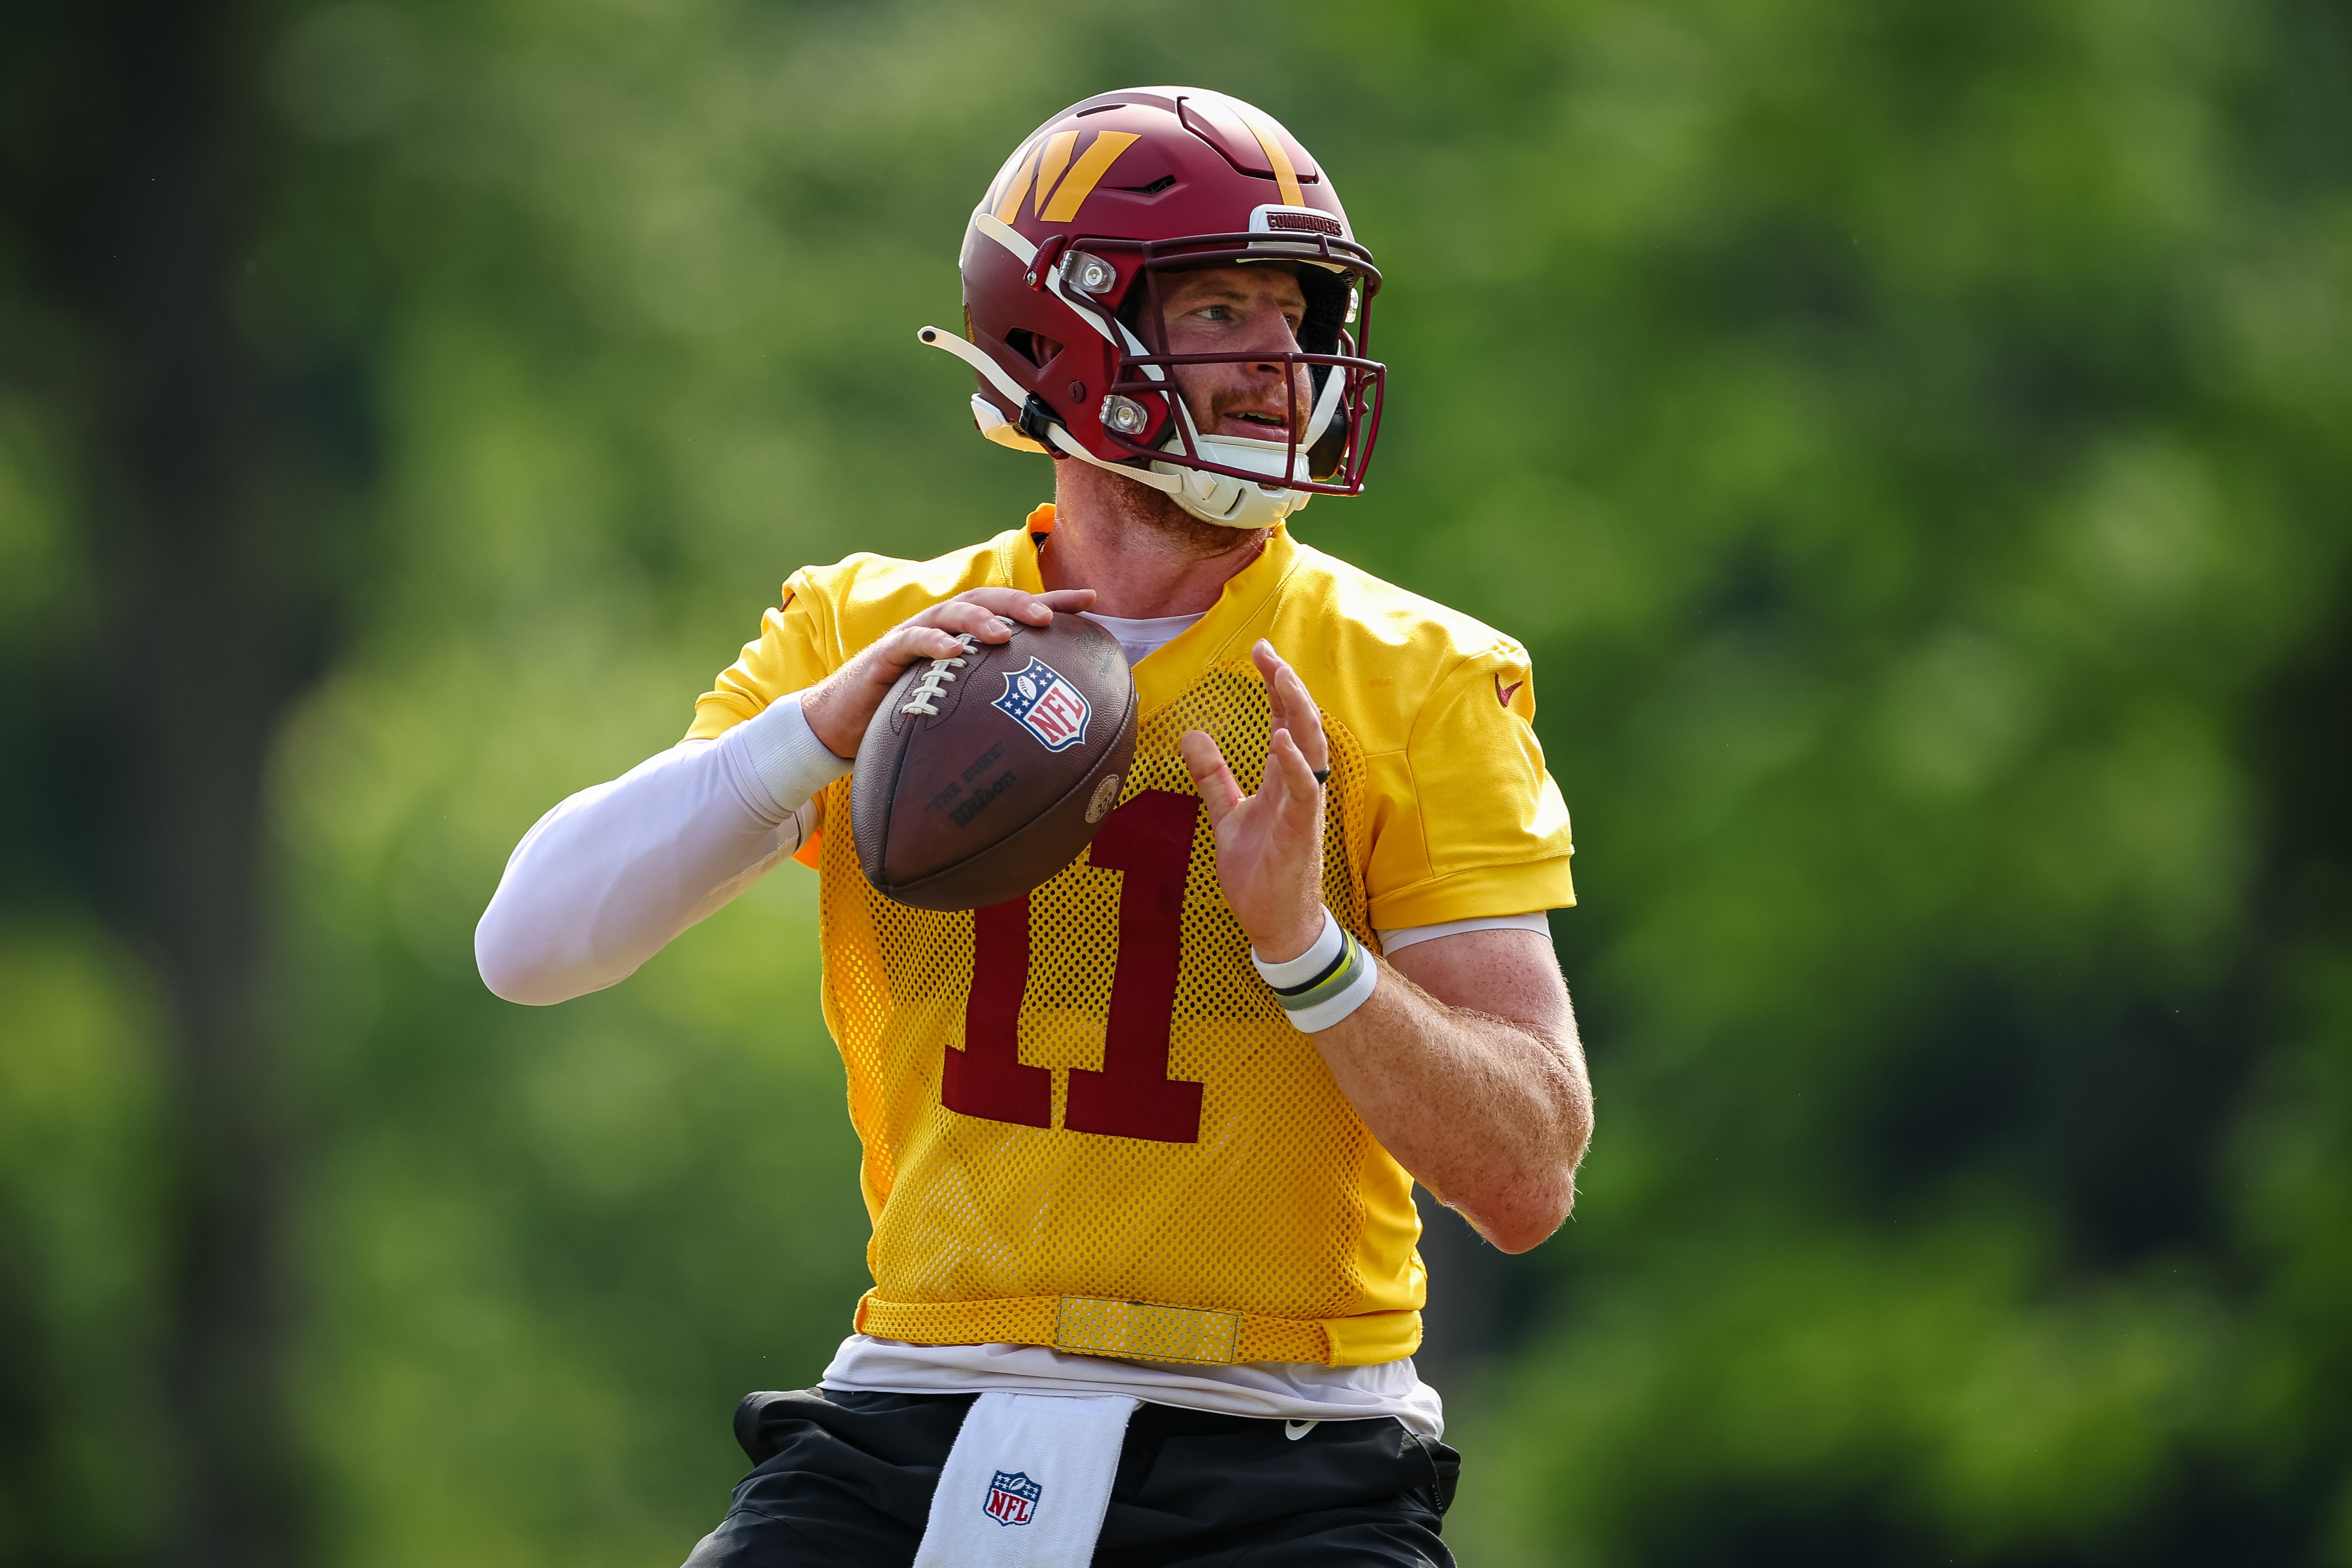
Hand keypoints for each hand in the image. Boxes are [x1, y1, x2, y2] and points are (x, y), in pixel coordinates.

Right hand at [802, 586, 1096, 756]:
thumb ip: (994, 710)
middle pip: (987, 600)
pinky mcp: (885, 656)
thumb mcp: (958, 711)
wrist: (840, 726)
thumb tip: (1049, 735)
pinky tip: (954, 651)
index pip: (1014, 611)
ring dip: (980, 619)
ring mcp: (913, 637)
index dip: (1052, 601)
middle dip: (1020, 603)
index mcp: (965, 637)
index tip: (1092, 601)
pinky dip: (932, 642)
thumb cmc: (906, 717)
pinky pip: (910, 643)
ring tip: (1007, 632)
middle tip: (1051, 616)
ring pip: (950, 613)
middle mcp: (942, 629)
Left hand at [1181, 639, 1328, 963]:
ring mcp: (1304, 807)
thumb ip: (1213, 777)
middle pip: (1301, 723)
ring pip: (1311, 748)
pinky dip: (1296, 764)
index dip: (1275, 684)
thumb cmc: (1261, 872)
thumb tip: (1192, 735)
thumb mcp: (1228, 815)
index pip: (1284, 719)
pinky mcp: (1302, 832)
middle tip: (1267, 652)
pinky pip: (1305, 791)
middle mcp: (1298, 786)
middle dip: (1287, 685)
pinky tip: (1282, 738)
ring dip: (1297, 712)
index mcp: (1283, 779)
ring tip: (1281, 678)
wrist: (1276, 924)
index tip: (1260, 651)